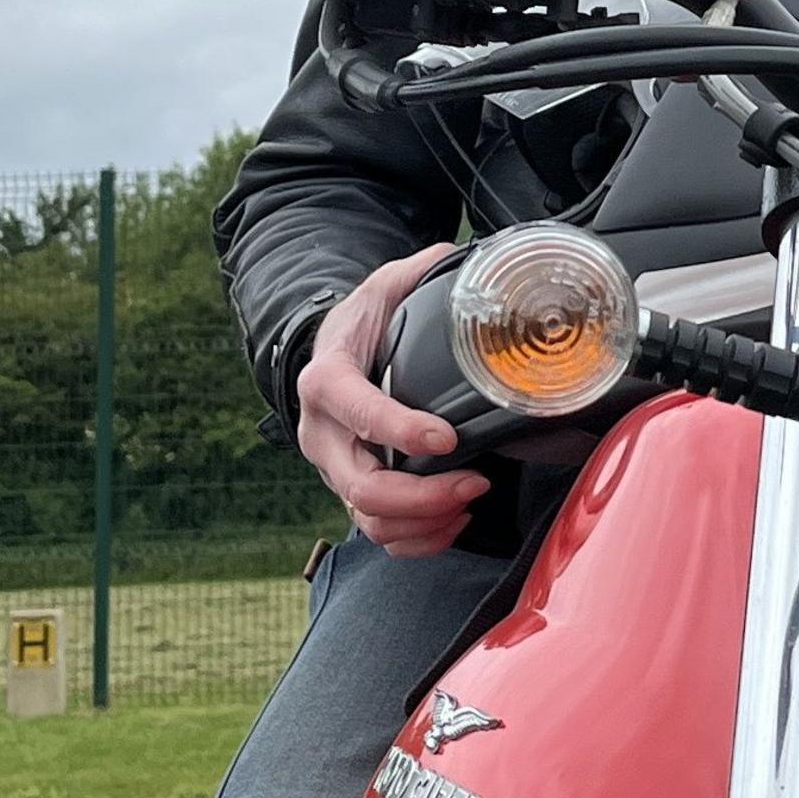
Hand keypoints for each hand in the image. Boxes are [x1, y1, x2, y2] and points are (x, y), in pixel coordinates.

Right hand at [294, 244, 485, 557]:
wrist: (331, 351)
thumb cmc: (364, 320)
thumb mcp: (387, 285)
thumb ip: (424, 271)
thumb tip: (466, 258)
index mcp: (327, 380)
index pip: (357, 412)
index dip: (401, 431)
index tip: (448, 438)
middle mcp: (322, 433)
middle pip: (361, 486)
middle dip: (423, 495)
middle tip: (475, 480)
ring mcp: (335, 468)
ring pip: (369, 519)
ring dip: (425, 521)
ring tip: (470, 499)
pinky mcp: (352, 490)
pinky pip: (378, 533)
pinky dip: (417, 539)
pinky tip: (453, 520)